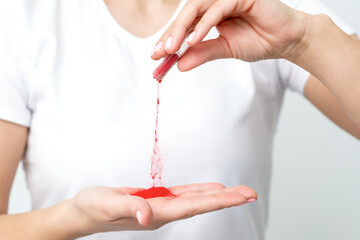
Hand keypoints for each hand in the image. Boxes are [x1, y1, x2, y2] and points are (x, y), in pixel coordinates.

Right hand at [72, 183, 256, 233]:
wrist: (84, 212)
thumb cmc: (93, 208)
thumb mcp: (106, 204)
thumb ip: (128, 208)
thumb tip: (148, 215)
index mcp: (155, 213)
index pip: (192, 206)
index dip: (217, 201)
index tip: (240, 197)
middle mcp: (163, 212)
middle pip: (201, 204)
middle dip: (226, 199)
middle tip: (251, 194)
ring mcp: (161, 207)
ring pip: (195, 200)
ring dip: (217, 195)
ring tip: (238, 192)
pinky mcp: (156, 200)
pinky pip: (183, 195)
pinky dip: (200, 191)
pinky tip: (211, 189)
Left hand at [151, 0, 308, 70]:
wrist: (286, 41)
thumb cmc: (259, 42)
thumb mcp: (225, 50)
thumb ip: (202, 53)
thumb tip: (179, 65)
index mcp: (211, 14)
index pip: (185, 24)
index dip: (169, 38)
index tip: (156, 55)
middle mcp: (216, 2)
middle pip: (186, 14)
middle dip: (171, 34)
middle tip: (159, 52)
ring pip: (197, 7)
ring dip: (182, 28)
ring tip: (172, 48)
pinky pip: (217, 8)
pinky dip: (204, 25)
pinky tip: (193, 40)